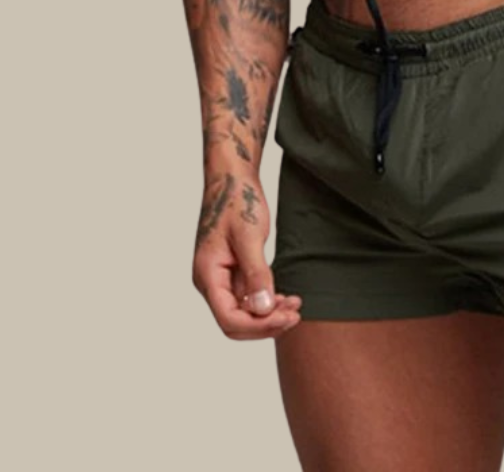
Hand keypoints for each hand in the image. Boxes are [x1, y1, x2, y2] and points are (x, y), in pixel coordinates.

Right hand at [193, 167, 302, 337]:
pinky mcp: (232, 271)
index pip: (229, 319)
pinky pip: (248, 297)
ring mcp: (220, 278)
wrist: (232, 179)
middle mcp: (210, 281)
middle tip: (296, 314)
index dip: (259, 325)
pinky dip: (266, 301)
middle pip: (235, 322)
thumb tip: (262, 309)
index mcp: (207, 275)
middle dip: (266, 323)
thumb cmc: (237, 201)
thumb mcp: (249, 236)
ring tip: (295, 304)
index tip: (288, 317)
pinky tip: (285, 296)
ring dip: (269, 314)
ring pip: (243, 312)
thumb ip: (256, 273)